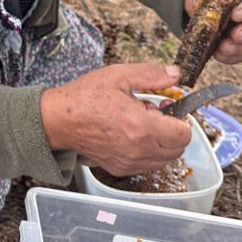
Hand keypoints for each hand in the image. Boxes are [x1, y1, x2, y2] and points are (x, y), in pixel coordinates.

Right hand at [40, 63, 191, 175]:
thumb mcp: (119, 75)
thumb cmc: (85, 97)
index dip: (181, 119)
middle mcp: (138, 150)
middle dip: (172, 131)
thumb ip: (151, 75)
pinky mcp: (119, 168)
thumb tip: (175, 74)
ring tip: (140, 123)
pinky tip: (131, 134)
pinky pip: (146, 165)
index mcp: (142, 127)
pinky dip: (147, 152)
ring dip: (161, 143)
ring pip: (163, 160)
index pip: (183, 134)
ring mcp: (129, 162)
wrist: (58, 120)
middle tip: (154, 113)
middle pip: (177, 149)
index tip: (168, 107)